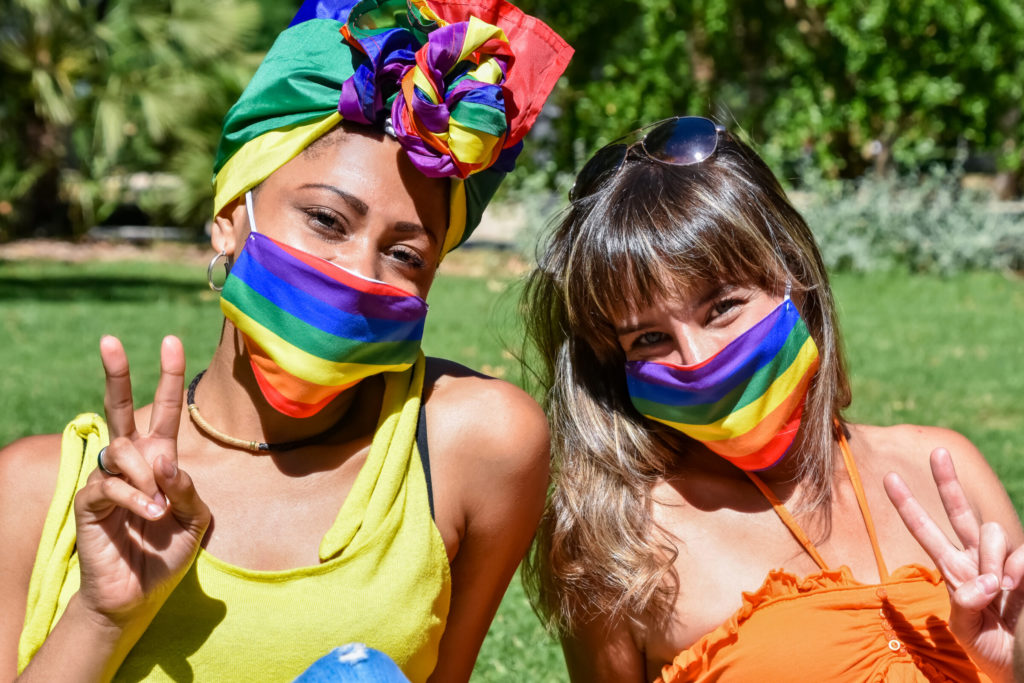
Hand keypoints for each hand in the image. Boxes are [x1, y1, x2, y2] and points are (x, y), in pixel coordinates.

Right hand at [73, 335, 210, 630]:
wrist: (140, 594)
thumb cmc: (168, 553)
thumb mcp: (195, 518)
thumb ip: (188, 487)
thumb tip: (167, 460)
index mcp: (161, 459)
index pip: (164, 411)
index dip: (168, 377)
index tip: (170, 341)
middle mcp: (131, 462)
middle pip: (121, 409)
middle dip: (117, 374)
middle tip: (110, 340)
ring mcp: (106, 479)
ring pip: (123, 450)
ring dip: (147, 476)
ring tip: (159, 510)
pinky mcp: (89, 503)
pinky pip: (109, 485)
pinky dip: (135, 497)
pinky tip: (149, 514)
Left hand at [884, 448, 1023, 680]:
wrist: (1023, 664)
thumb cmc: (991, 649)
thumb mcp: (966, 630)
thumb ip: (965, 604)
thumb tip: (982, 581)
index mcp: (953, 569)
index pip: (925, 531)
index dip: (908, 505)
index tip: (888, 477)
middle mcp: (976, 558)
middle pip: (959, 510)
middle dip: (947, 481)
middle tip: (937, 451)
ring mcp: (1003, 559)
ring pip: (989, 531)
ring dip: (990, 559)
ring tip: (999, 591)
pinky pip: (1019, 551)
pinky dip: (1015, 568)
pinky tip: (1014, 588)